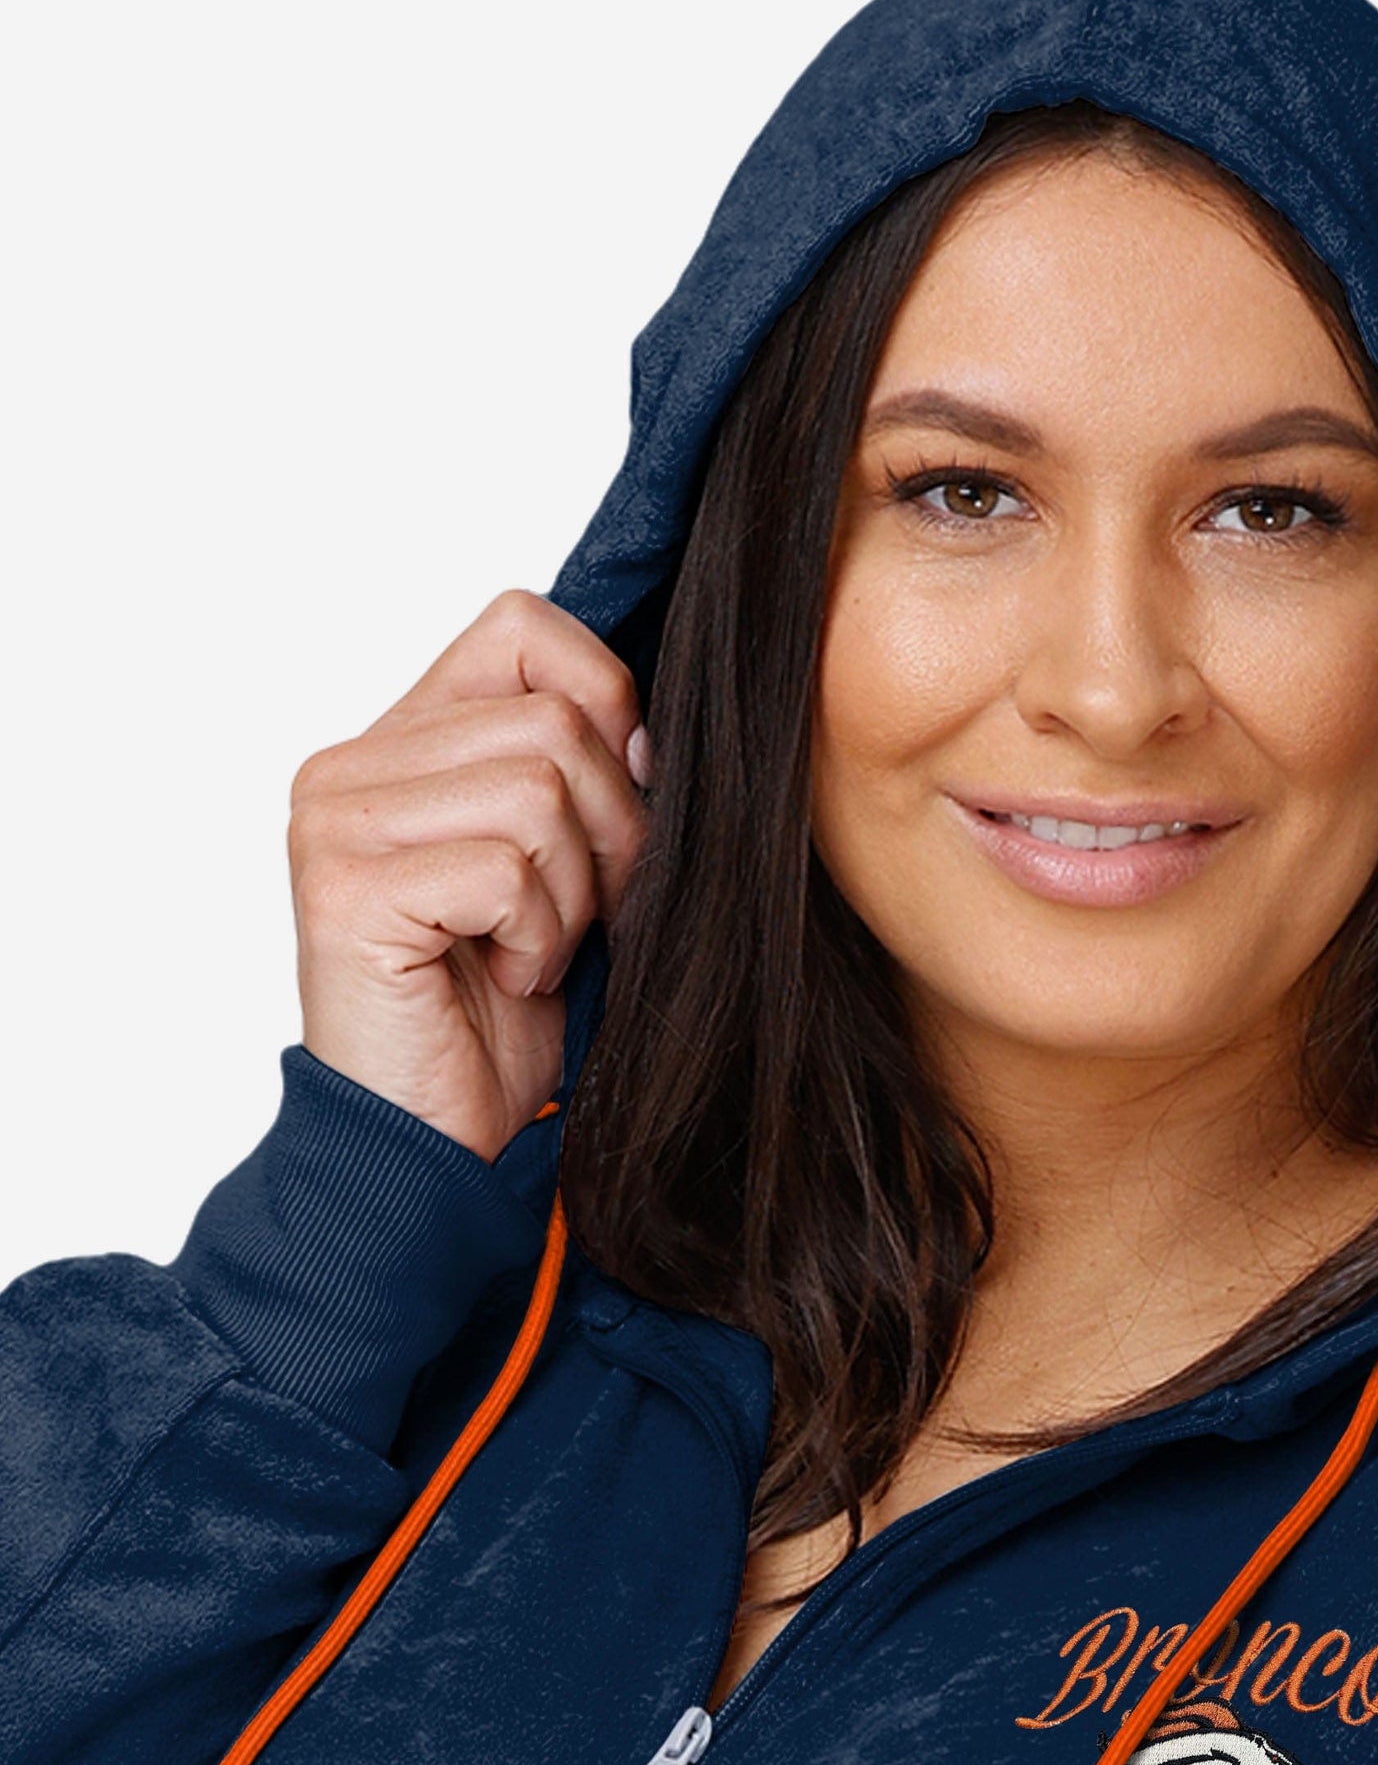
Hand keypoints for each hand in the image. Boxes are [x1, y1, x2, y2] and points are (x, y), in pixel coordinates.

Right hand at [288, 589, 650, 1160]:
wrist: (437, 1138)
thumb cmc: (507, 1006)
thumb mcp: (564, 865)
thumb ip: (582, 771)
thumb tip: (654, 730)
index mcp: (401, 741)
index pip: (523, 627)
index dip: (605, 702)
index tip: (617, 803)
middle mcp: (350, 765)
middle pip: (555, 718)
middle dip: (612, 828)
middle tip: (580, 913)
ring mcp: (335, 823)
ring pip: (539, 788)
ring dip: (574, 893)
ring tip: (533, 949)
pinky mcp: (347, 891)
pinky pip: (508, 869)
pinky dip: (540, 937)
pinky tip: (505, 978)